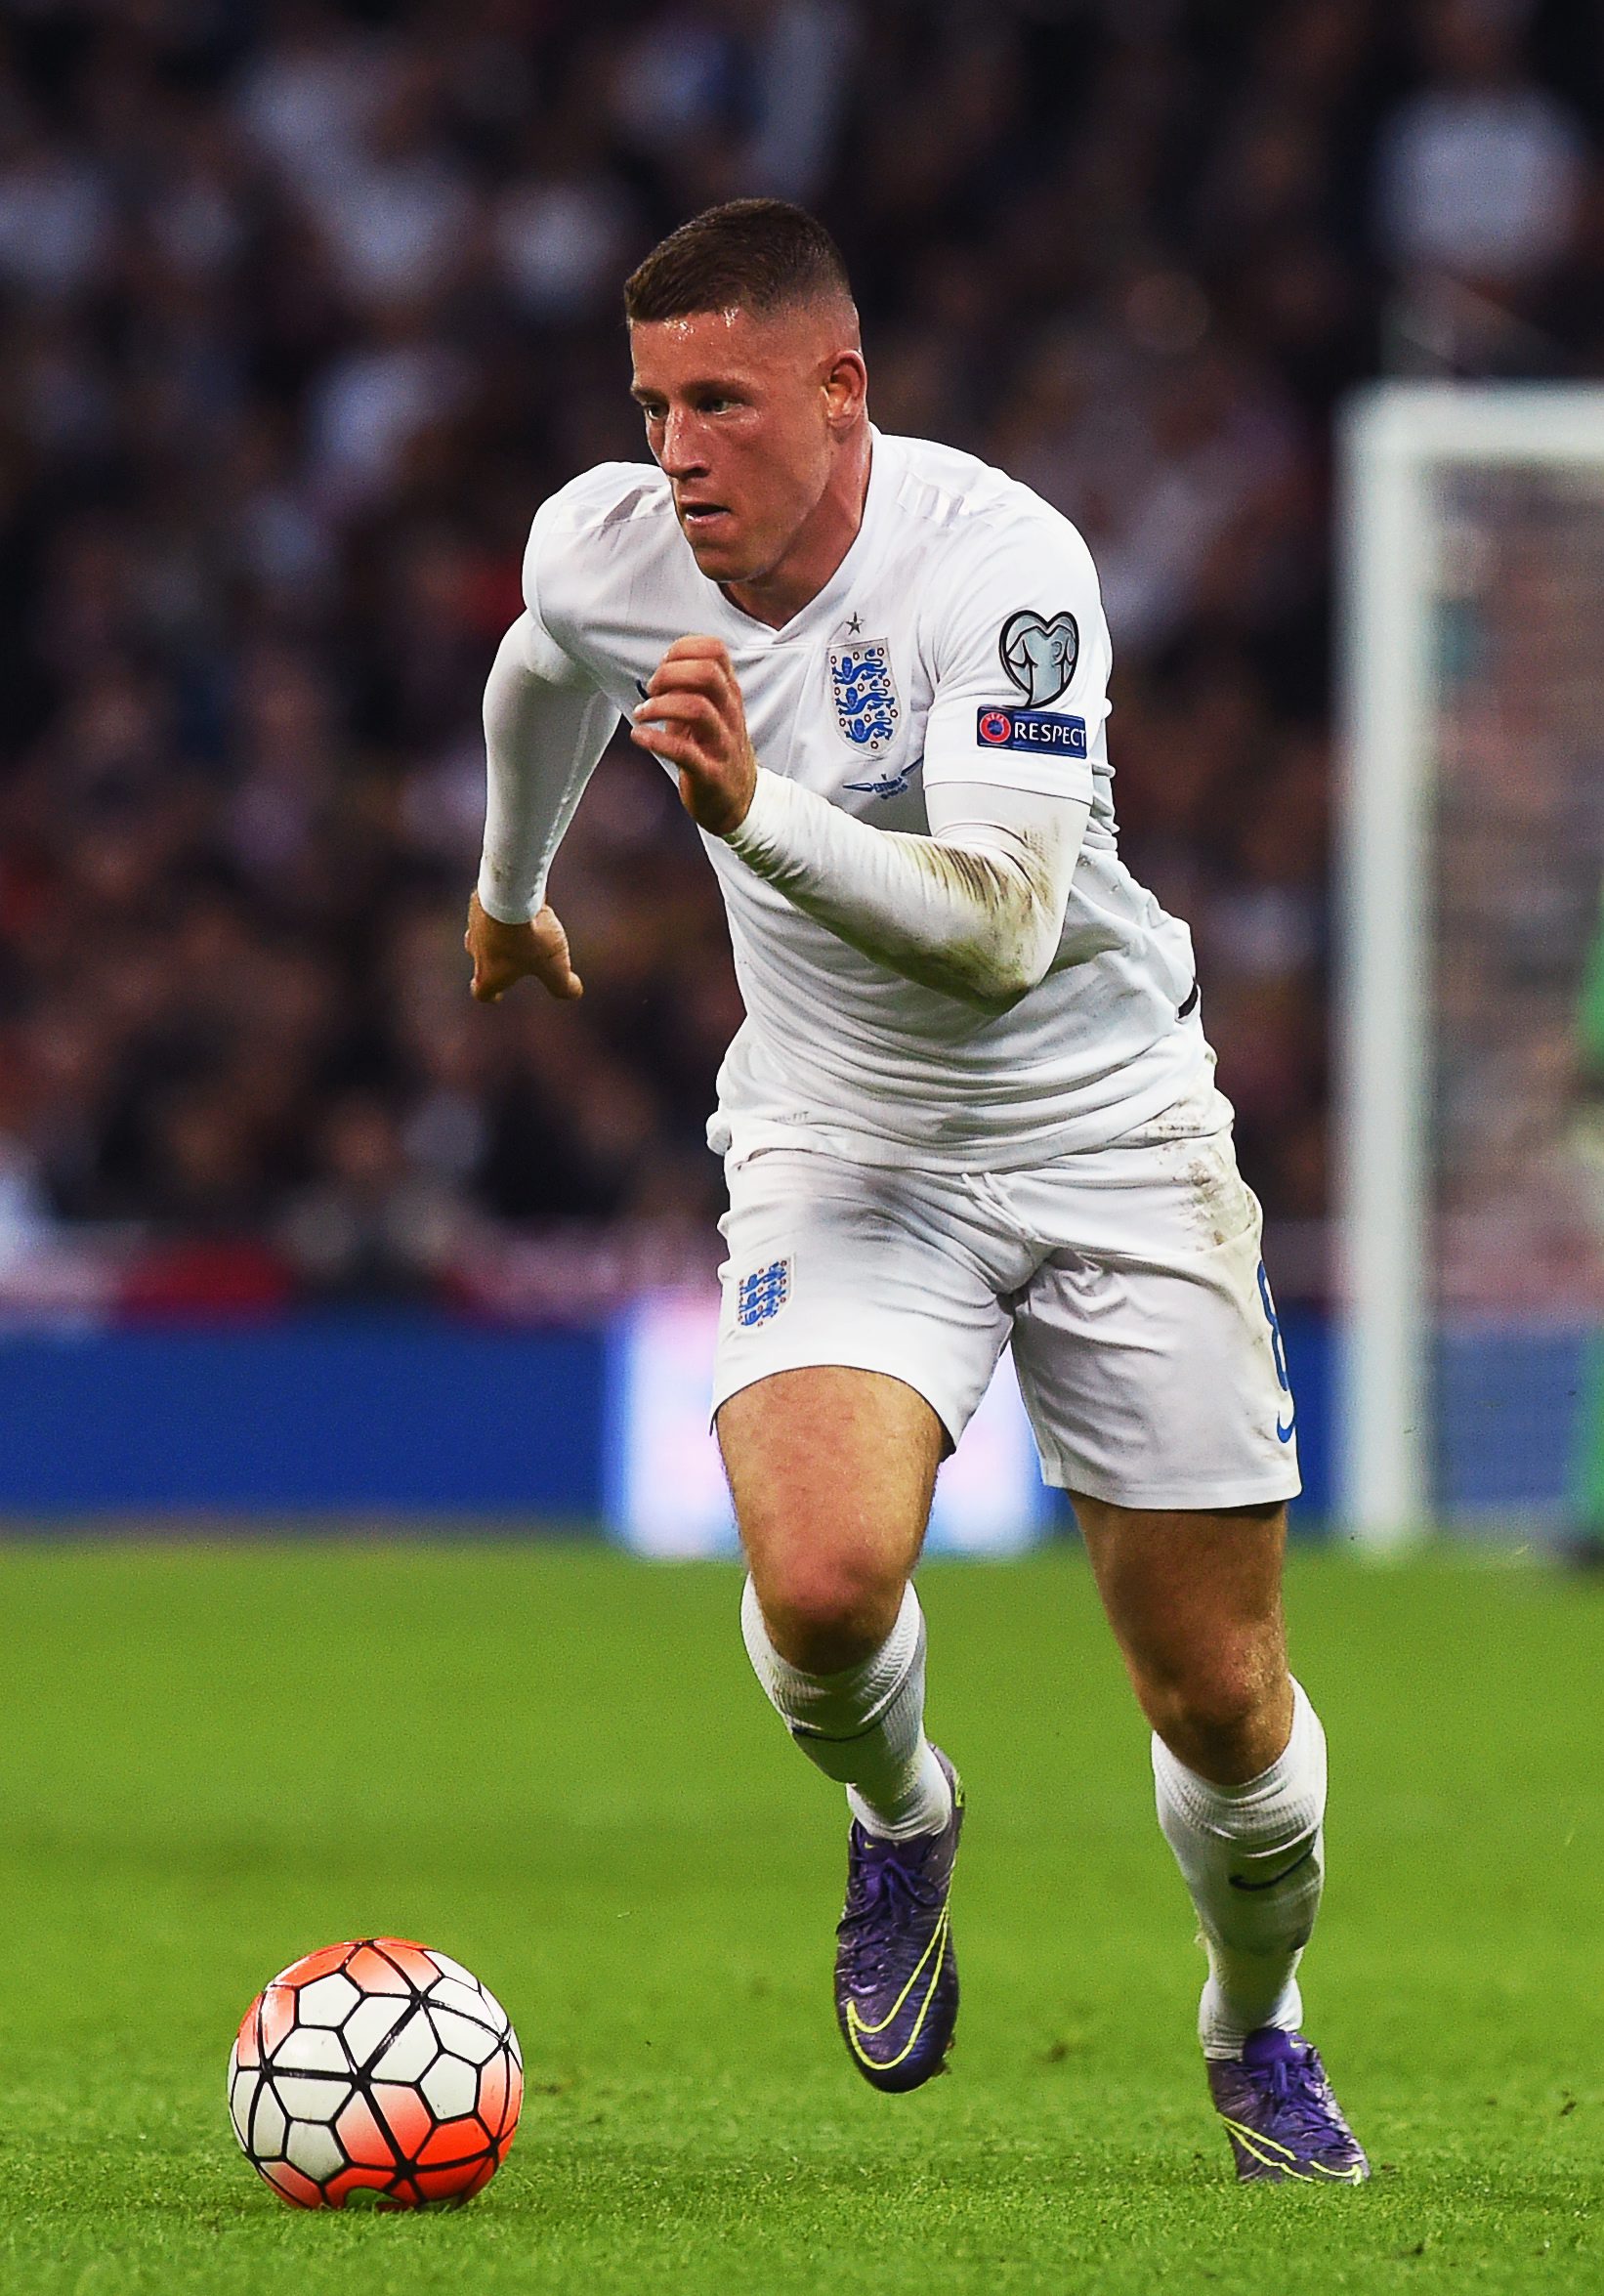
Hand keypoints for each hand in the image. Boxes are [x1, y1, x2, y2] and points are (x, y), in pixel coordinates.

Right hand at [464, 891, 582, 1002]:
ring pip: (483, 934)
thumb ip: (562, 984)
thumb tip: (574, 992)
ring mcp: (475, 925)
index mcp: (489, 974)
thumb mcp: (554, 967)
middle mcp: (476, 951)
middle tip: (509, 963)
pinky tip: (521, 904)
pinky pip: (491, 908)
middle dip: (495, 963)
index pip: (482, 992)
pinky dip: (503, 911)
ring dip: (498, 935)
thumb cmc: (530, 938)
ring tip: (517, 931)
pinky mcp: (479, 900)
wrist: (511, 896)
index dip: (490, 995)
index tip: (496, 996)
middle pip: (481, 961)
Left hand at [630, 635, 757, 836]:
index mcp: (729, 694)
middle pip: (707, 673)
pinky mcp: (710, 773)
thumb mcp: (707, 713)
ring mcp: (722, 743)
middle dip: (670, 674)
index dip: (683, 649)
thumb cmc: (714, 751)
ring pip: (698, 708)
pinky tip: (639, 736)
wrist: (738, 801)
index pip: (716, 651)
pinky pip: (684, 752)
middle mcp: (730, 714)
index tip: (663, 665)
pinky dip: (656, 741)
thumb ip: (689, 689)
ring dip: (661, 706)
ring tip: (642, 713)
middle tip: (652, 690)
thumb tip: (663, 667)